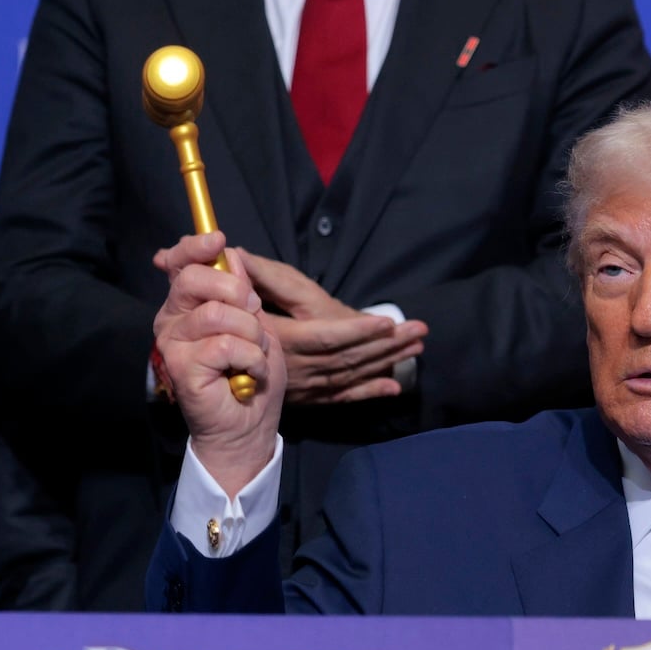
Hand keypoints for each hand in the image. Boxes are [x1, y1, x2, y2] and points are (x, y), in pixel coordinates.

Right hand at [151, 233, 283, 496]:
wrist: (248, 426)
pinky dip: (250, 358)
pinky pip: (223, 344)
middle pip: (193, 278)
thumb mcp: (256, 323)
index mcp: (189, 304)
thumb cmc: (252, 375)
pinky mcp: (181, 367)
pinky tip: (248, 374)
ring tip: (253, 356)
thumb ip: (242, 289)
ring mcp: (174, 343)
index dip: (196, 246)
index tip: (217, 240)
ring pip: (216, 313)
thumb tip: (230, 253)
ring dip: (251, 335)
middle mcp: (174, 319)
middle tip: (253, 314)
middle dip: (235, 291)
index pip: (180, 263)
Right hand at [241, 253, 427, 404]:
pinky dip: (369, 392)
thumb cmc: (244, 321)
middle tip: (419, 330)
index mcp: (286, 339)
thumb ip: (255, 276)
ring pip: (352, 375)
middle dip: (386, 345)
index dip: (357, 332)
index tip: (387, 322)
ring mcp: (307, 386)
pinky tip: (394, 389)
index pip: (326, 338)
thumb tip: (237, 253)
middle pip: (349, 357)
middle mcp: (298, 367)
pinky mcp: (312, 396)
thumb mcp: (249, 296)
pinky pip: (344, 396)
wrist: (231, 373)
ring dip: (386, 361)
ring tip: (417, 347)